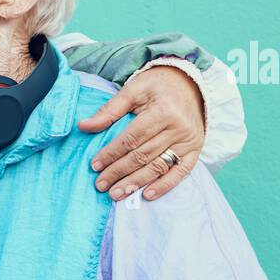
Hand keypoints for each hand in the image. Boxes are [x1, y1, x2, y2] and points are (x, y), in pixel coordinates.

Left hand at [78, 64, 205, 201]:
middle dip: (119, 172)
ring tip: (117, 194)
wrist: (189, 83)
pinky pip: (181, 172)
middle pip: (143, 155)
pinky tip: (147, 195)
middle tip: (101, 185)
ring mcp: (189, 141)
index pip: (132, 138)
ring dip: (136, 183)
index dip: (112, 153)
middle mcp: (178, 128)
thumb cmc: (157, 86)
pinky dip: (165, 185)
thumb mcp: (132, 90)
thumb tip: (83, 126)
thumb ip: (109, 110)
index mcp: (162, 111)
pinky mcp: (195, 149)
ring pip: (159, 166)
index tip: (95, 165)